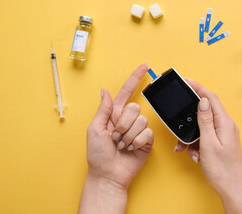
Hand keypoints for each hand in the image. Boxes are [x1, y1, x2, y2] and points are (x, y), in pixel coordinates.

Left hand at [79, 64, 152, 213]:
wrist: (108, 174)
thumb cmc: (97, 154)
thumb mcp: (94, 129)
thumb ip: (103, 109)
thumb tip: (104, 91)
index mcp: (113, 114)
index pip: (126, 92)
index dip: (135, 78)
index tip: (145, 66)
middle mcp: (127, 120)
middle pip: (135, 108)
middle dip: (123, 125)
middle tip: (115, 137)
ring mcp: (137, 130)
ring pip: (141, 122)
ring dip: (128, 136)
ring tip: (121, 145)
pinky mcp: (146, 140)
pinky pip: (147, 133)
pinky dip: (136, 142)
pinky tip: (130, 149)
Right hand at [175, 79, 241, 213]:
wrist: (231, 188)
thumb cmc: (222, 169)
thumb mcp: (209, 143)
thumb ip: (205, 121)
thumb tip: (202, 101)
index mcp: (225, 123)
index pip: (210, 98)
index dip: (198, 88)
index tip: (187, 81)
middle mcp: (226, 125)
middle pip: (205, 111)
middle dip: (190, 118)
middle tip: (179, 117)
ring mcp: (223, 134)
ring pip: (202, 126)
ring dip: (191, 136)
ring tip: (187, 148)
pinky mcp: (219, 142)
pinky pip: (204, 136)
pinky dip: (196, 143)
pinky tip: (193, 153)